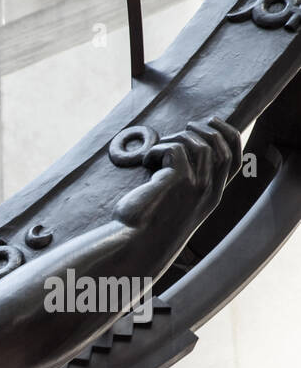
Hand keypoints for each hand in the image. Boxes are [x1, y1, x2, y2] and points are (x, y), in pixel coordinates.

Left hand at [117, 117, 242, 230]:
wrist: (133, 244)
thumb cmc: (147, 227)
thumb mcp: (174, 206)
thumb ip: (184, 185)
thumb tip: (179, 154)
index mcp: (212, 198)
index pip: (234, 161)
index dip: (229, 137)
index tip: (214, 122)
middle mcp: (208, 191)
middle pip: (222, 148)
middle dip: (209, 130)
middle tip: (188, 124)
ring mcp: (195, 185)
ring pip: (200, 144)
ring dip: (180, 136)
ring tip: (161, 145)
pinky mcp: (176, 180)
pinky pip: (174, 148)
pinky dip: (158, 148)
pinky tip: (145, 160)